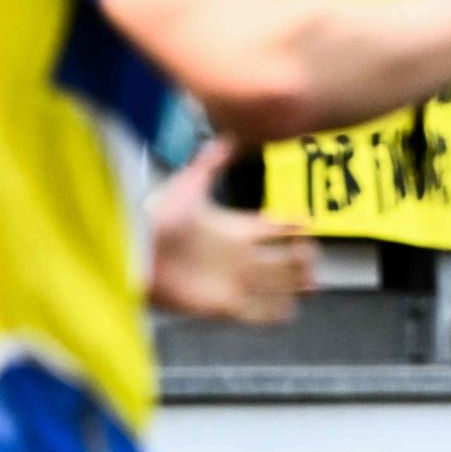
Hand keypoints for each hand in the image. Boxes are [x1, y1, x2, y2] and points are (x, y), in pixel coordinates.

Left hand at [148, 139, 316, 324]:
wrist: (137, 252)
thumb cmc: (159, 217)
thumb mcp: (189, 184)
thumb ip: (210, 162)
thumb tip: (230, 137)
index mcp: (233, 228)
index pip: (272, 228)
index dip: (292, 225)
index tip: (308, 223)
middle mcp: (237, 257)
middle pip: (280, 260)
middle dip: (301, 259)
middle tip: (313, 257)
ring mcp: (233, 282)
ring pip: (275, 286)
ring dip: (294, 285)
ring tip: (313, 283)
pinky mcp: (225, 305)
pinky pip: (258, 314)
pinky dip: (275, 313)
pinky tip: (290, 310)